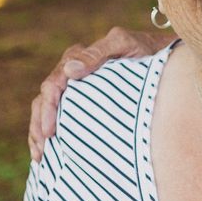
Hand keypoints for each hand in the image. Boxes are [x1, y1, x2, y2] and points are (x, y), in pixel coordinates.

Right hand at [28, 28, 168, 158]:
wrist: (163, 57)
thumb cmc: (145, 49)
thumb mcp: (123, 44)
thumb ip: (98, 53)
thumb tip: (70, 70)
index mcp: (77, 58)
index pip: (53, 84)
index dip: (47, 108)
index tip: (49, 130)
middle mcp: (71, 73)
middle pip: (44, 100)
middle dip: (38, 125)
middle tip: (41, 149)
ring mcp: (75, 89)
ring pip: (46, 110)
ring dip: (38, 132)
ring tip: (39, 156)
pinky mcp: (82, 101)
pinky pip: (60, 117)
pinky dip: (50, 133)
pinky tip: (46, 153)